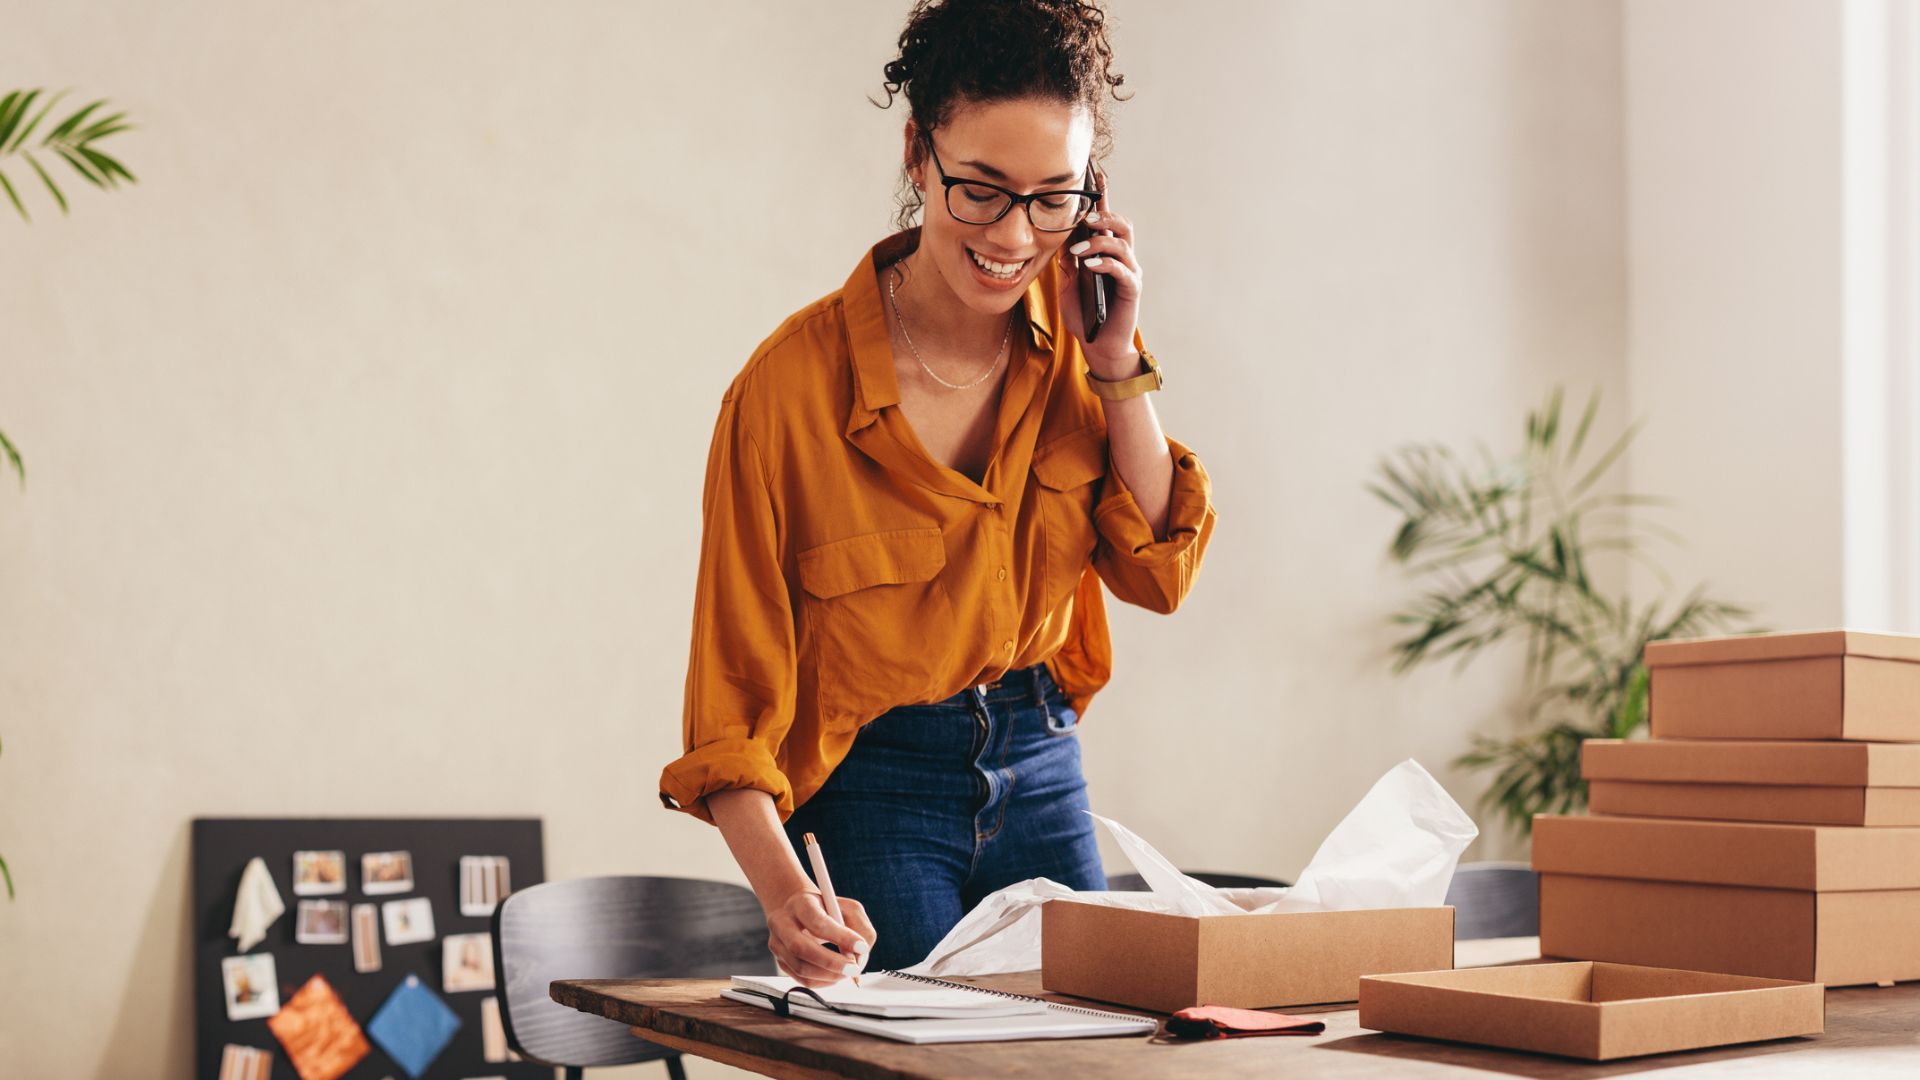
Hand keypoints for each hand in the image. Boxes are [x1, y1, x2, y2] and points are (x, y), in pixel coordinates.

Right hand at [764, 887, 877, 987]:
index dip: (841, 936)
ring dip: (829, 975)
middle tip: (854, 967)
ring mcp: (778, 944)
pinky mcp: (780, 961)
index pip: (817, 922)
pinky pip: (801, 979)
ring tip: (847, 971)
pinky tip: (835, 975)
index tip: (862, 947)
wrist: (799, 911)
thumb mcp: (847, 907)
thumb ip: (859, 926)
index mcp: (800, 903)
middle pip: (801, 948)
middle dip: (831, 962)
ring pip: (800, 967)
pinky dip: (823, 981)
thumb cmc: (826, 909)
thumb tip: (861, 953)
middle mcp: (782, 923)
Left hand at [1054, 162, 1142, 378]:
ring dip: (1100, 241)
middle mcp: (1121, 258)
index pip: (1104, 219)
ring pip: (1123, 242)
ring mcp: (1129, 272)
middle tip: (1084, 219)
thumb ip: (1067, 261)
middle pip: (1121, 224)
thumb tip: (1060, 237)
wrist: (1098, 345)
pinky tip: (1090, 266)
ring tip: (1079, 251)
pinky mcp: (1132, 289)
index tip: (1094, 174)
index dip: (1102, 196)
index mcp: (1105, 253)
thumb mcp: (1069, 283)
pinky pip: (1123, 269)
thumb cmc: (1084, 314)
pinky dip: (1106, 263)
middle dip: (1104, 216)